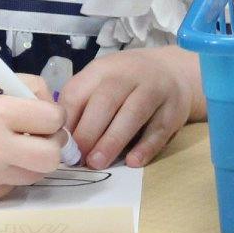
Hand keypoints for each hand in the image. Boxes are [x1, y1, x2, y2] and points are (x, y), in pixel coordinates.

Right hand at [0, 74, 66, 203]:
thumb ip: (23, 90)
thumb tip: (54, 111)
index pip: (53, 119)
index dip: (53, 116)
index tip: (43, 115)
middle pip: (52, 158)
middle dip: (51, 146)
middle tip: (38, 137)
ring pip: (35, 176)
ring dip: (30, 162)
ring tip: (8, 147)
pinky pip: (11, 187)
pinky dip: (7, 175)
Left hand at [58, 47, 199, 169]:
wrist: (173, 69)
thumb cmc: (126, 82)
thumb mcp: (100, 80)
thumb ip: (81, 103)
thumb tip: (59, 139)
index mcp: (101, 70)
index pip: (77, 92)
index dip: (67, 121)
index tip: (59, 145)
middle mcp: (128, 76)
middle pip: (105, 102)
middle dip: (88, 132)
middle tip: (78, 158)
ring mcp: (154, 90)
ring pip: (133, 114)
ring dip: (113, 140)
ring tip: (97, 163)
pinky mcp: (173, 109)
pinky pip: (159, 129)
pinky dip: (146, 147)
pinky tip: (132, 162)